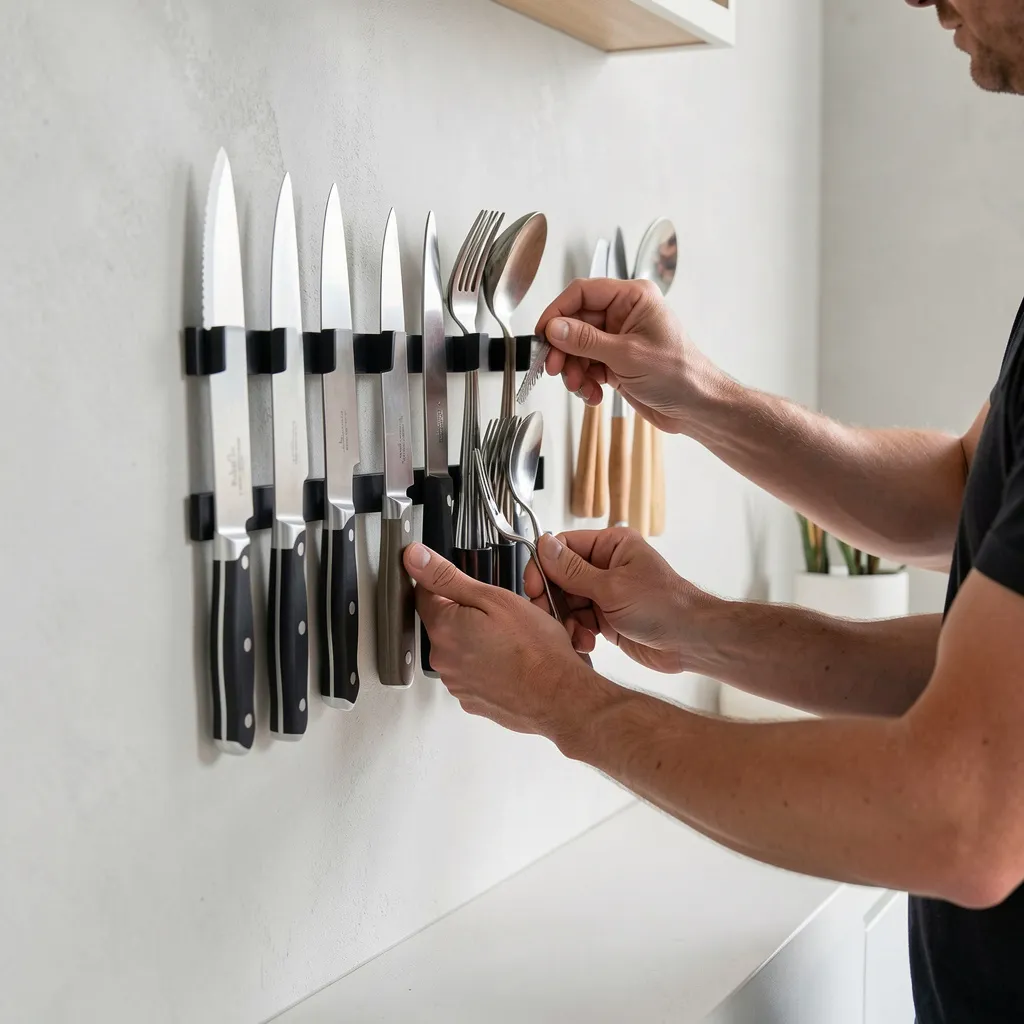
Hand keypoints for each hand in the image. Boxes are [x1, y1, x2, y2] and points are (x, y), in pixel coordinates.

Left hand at [403, 543, 600, 739]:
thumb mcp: (494, 598)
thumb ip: (447, 577)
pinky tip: (510, 661)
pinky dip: (487, 665)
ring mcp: (457, 683)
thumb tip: (414, 558)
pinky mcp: (471, 700)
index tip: (466, 584)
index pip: (424, 593)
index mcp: (443, 628)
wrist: (558, 696)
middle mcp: (443, 658)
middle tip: (500, 615)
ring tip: (510, 640)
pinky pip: (473, 673)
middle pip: (444, 623)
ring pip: (460, 649)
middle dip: (467, 615)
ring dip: (477, 641)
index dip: (445, 583)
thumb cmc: (535, 649)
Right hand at [525, 529, 713, 673]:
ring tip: (576, 634)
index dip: (544, 566)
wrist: (691, 642)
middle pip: (560, 577)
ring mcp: (605, 593)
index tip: (533, 586)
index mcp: (611, 546)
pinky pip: (577, 622)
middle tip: (548, 616)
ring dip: (566, 621)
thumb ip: (573, 570)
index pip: (563, 547)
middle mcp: (606, 566)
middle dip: (554, 599)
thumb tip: (544, 546)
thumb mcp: (612, 587)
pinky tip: (587, 642)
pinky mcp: (606, 618)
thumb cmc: (664, 606)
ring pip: (566, 603)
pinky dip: (577, 633)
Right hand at [534, 278, 719, 432]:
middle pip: (575, 323)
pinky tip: (594, 395)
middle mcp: (624, 314)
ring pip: (578, 348)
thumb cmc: (679, 375)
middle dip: (564, 349)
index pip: (582, 292)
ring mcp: (619, 339)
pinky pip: (587, 367)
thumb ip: (586, 340)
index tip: (543, 333)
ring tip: (581, 387)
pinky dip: (585, 382)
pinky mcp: (616, 362)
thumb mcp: (626, 355)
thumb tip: (554, 328)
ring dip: (574, 370)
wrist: (697, 408)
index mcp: (633, 298)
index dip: (558, 311)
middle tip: (555, 368)